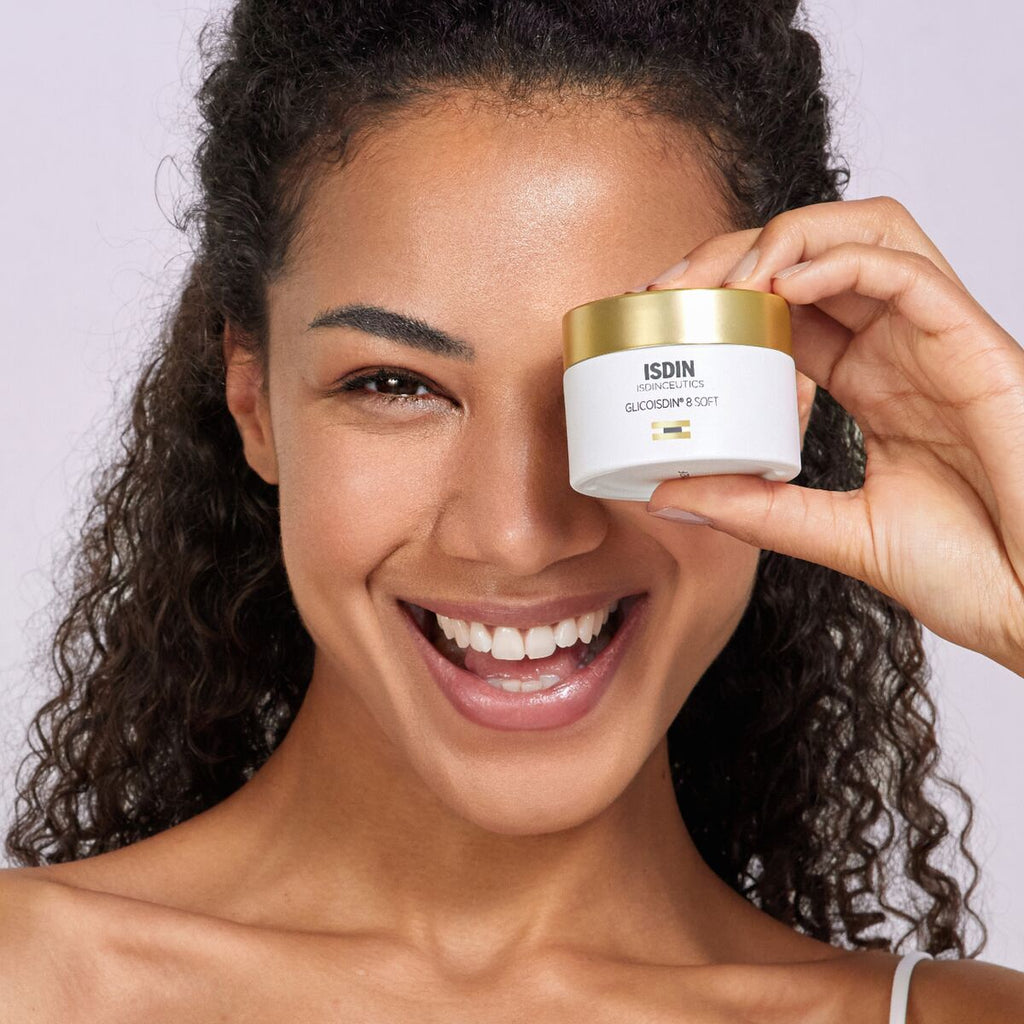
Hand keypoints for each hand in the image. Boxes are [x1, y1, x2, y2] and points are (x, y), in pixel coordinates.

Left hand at [642, 196, 1023, 676]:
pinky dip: (839, 262)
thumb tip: (667, 497)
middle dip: (737, 252)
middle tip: (670, 286)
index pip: (790, 305)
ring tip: (723, 279)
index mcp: (871, 380)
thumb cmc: (969, 569)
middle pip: (816, 254)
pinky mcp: (975, 346)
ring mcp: (938, 340)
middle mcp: (900, 347)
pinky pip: (908, 272)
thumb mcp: (836, 533)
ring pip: (866, 234)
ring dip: (783, 240)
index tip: (660, 310)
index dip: (724, 292)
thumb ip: (756, 510)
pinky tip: (781, 287)